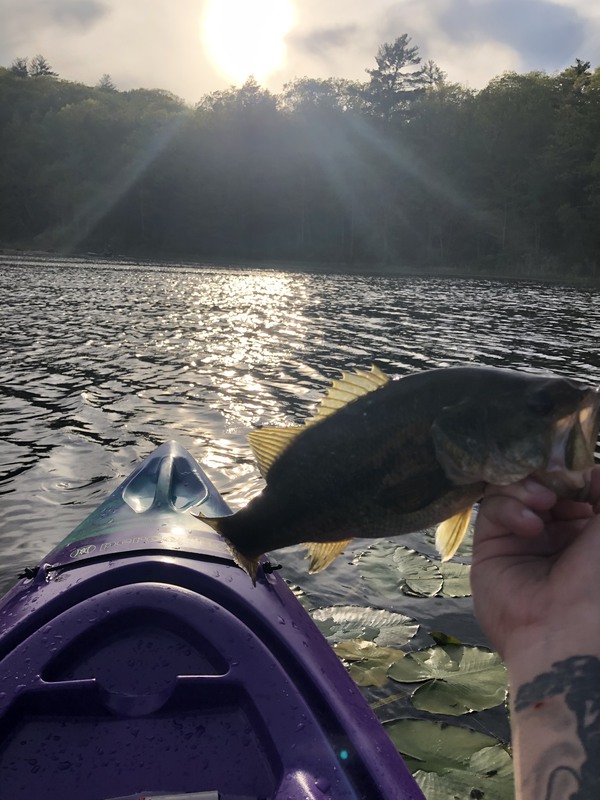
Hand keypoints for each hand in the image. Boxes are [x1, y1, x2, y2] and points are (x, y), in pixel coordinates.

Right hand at [471, 467, 599, 663]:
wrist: (566, 628)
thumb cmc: (598, 580)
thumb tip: (593, 468)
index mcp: (583, 532)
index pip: (568, 485)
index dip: (569, 472)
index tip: (576, 470)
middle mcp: (551, 532)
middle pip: (538, 482)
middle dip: (547, 476)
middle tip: (557, 482)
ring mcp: (519, 536)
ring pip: (512, 489)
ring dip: (528, 488)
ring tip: (545, 502)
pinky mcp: (490, 543)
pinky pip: (493, 508)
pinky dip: (511, 508)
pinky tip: (530, 527)